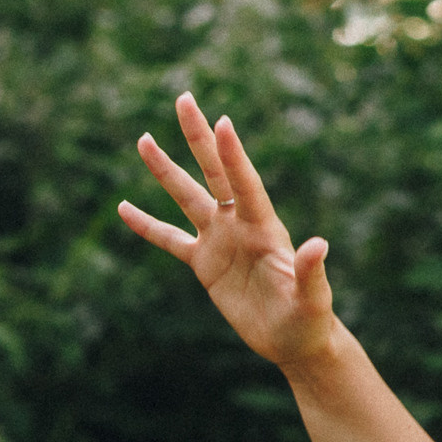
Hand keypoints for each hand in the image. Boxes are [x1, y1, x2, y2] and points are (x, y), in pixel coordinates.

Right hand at [118, 94, 336, 370]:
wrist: (295, 342)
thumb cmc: (310, 320)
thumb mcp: (313, 299)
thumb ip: (311, 272)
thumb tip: (318, 245)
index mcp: (264, 229)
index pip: (245, 185)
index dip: (234, 156)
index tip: (222, 122)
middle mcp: (239, 226)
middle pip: (215, 172)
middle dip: (199, 137)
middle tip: (184, 98)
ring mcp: (220, 241)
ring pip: (187, 197)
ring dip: (165, 170)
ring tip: (143, 139)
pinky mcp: (205, 264)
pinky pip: (170, 239)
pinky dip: (147, 225)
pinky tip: (124, 207)